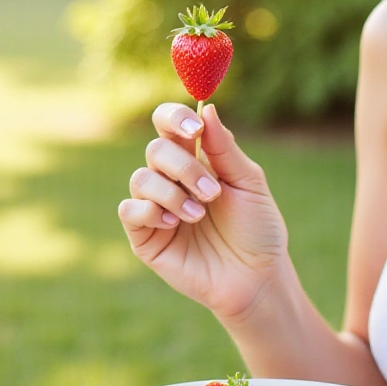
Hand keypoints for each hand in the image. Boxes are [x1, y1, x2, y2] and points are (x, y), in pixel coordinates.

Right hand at [117, 102, 289, 322]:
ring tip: (199, 215)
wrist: (256, 277)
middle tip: (212, 192)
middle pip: (155, 150)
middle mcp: (171, 179)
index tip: (194, 127)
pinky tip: (175, 224)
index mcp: (196, 158)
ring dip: (172, 193)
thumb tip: (208, 108)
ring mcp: (155, 207)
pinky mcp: (145, 236)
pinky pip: (129, 210)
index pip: (169, 124)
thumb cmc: (257, 229)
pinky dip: (150, 211)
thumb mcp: (249, 184)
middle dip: (183, 167)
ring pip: (141, 179)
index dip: (174, 118)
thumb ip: (225, 148)